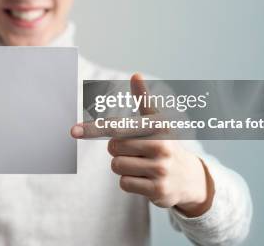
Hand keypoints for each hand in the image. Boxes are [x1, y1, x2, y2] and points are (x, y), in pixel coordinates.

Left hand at [71, 74, 214, 216]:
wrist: (189, 178)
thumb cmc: (164, 144)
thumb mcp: (157, 122)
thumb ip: (144, 99)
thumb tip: (136, 73)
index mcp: (158, 127)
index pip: (118, 127)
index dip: (93, 129)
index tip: (73, 131)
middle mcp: (161, 146)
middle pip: (113, 148)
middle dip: (118, 150)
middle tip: (136, 151)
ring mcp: (160, 169)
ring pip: (117, 166)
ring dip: (123, 167)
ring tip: (141, 165)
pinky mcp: (157, 190)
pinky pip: (124, 184)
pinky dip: (129, 182)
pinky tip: (145, 180)